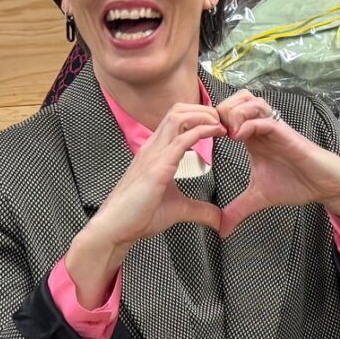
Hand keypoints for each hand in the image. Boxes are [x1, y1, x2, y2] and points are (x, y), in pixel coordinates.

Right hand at [65, 102, 231, 298]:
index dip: (198, 117)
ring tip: (221, 122)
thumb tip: (218, 219)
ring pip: (178, 117)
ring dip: (203, 115)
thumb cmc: (138, 217)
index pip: (176, 121)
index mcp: (155, 153)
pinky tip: (216, 131)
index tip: (219, 126)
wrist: (115, 228)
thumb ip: (200, 210)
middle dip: (203, 109)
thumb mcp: (178, 210)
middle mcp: (153, 148)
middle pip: (178, 111)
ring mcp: (154, 154)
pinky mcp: (158, 166)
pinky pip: (181, 138)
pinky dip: (202, 130)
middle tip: (224, 120)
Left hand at [213, 89, 339, 231]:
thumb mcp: (258, 198)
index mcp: (252, 138)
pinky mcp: (287, 134)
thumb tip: (221, 230)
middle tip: (213, 132)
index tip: (203, 138)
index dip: (211, 120)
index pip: (227, 113)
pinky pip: (265, 119)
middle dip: (219, 110)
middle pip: (235, 99)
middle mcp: (261, 128)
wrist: (324, 186)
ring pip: (250, 101)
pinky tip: (239, 138)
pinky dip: (248, 123)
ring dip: (234, 113)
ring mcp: (274, 128)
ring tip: (227, 134)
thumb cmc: (295, 184)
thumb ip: (238, 210)